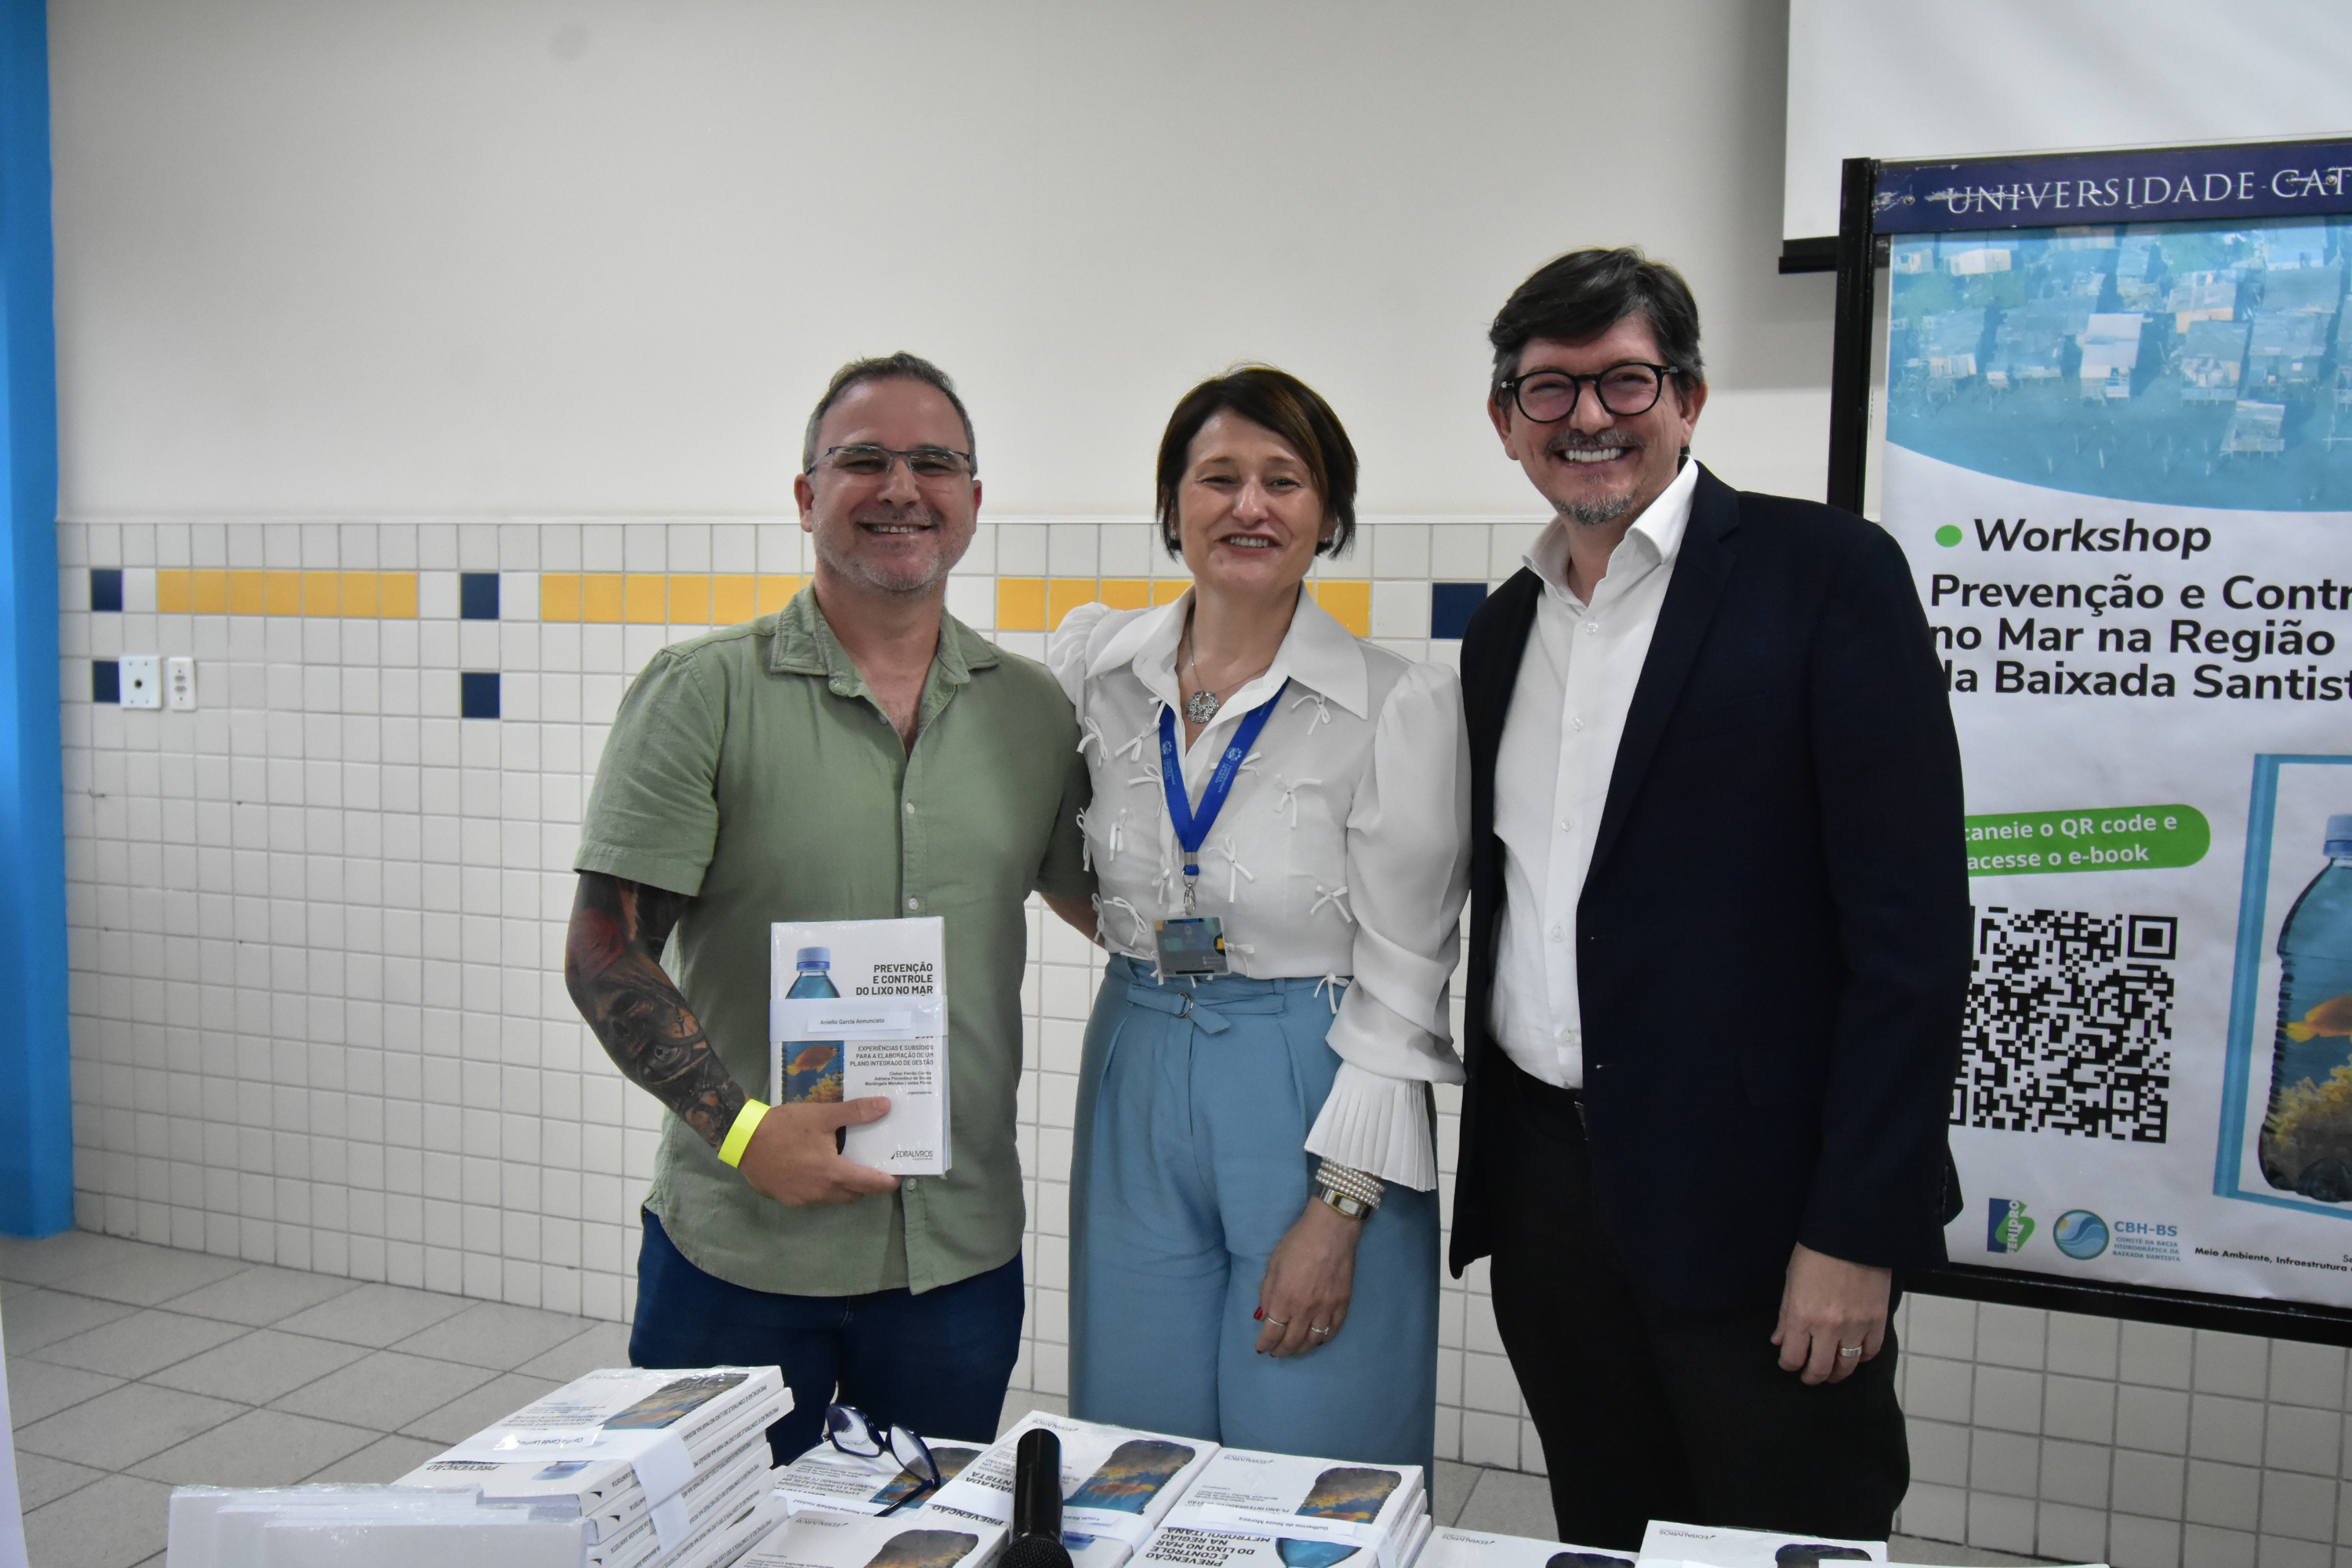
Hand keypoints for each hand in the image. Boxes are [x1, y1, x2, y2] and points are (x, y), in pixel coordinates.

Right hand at [736, 1098, 901, 1206]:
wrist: (743, 1139)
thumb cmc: (785, 1127)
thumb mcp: (822, 1115)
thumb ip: (855, 1113)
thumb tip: (886, 1106)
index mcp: (834, 1173)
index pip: (873, 1185)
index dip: (890, 1182)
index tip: (899, 1173)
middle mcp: (822, 1192)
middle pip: (855, 1194)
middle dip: (867, 1184)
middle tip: (871, 1164)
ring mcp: (804, 1199)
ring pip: (835, 1198)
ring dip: (844, 1186)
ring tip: (845, 1163)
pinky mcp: (788, 1199)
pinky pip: (814, 1197)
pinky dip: (822, 1186)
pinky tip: (816, 1167)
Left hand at [1254, 1198, 1360, 1356]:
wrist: (1331, 1230)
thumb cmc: (1297, 1243)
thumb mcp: (1273, 1265)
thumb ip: (1266, 1293)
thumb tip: (1262, 1316)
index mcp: (1284, 1299)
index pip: (1272, 1333)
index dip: (1265, 1344)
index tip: (1261, 1348)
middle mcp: (1305, 1310)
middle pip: (1292, 1342)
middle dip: (1281, 1350)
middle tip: (1276, 1352)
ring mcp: (1326, 1310)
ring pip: (1313, 1341)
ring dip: (1301, 1349)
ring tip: (1294, 1349)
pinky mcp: (1342, 1305)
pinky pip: (1332, 1331)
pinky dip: (1323, 1340)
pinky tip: (1316, 1340)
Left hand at [1771, 1241, 1891, 1384]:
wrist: (1851, 1235)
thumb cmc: (1816, 1253)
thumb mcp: (1791, 1281)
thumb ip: (1785, 1315)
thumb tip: (1779, 1340)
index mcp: (1801, 1316)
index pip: (1792, 1357)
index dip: (1788, 1365)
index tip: (1789, 1363)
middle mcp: (1827, 1327)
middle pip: (1819, 1369)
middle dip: (1812, 1377)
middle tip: (1810, 1377)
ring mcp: (1854, 1326)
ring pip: (1846, 1366)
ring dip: (1837, 1373)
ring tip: (1832, 1372)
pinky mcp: (1876, 1321)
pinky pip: (1870, 1352)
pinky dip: (1862, 1357)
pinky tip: (1855, 1354)